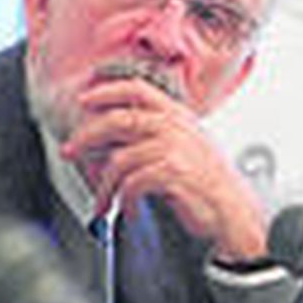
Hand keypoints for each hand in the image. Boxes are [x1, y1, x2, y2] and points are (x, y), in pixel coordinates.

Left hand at [61, 77, 266, 260]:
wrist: (234, 212)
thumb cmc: (206, 183)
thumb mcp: (185, 147)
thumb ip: (154, 135)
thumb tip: (108, 136)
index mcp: (177, 115)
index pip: (137, 89)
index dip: (107, 91)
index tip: (83, 99)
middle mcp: (175, 126)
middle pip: (117, 120)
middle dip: (85, 137)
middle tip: (68, 152)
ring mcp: (174, 148)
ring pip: (118, 160)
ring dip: (105, 187)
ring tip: (104, 204)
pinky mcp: (172, 173)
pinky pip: (131, 184)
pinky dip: (124, 202)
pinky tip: (129, 213)